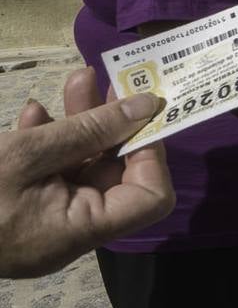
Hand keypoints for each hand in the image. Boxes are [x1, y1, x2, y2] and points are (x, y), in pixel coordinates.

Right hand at [0, 68, 174, 278]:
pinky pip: (47, 172)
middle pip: (113, 173)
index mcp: (77, 230)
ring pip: (79, 166)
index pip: (149, 197)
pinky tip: (33, 113)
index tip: (141, 112)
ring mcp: (41, 219)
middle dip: (113, 122)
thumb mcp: (26, 154)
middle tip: (107, 79)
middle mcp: (67, 229)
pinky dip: (47, 139)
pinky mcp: (17, 206)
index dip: (151, 152)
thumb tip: (145, 106)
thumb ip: (88, 130)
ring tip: (76, 77)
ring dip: (80, 121)